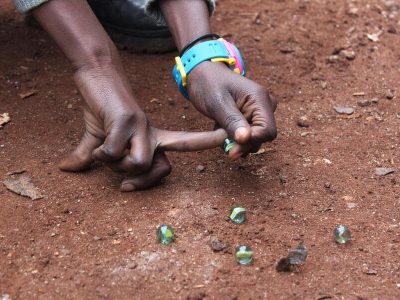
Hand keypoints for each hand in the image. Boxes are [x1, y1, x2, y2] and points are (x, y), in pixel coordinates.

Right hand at [59, 69, 226, 190]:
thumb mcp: (97, 139)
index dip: (206, 142)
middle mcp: (153, 133)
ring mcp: (141, 126)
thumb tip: (65, 168)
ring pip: (140, 163)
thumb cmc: (102, 111)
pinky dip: (100, 155)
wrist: (96, 79)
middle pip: (162, 170)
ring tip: (105, 153)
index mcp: (155, 138)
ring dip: (117, 166)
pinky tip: (96, 145)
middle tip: (122, 183)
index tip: (224, 137)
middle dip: (140, 183)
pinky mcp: (126, 120)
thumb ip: (91, 157)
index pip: (189, 142)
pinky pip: (114, 153)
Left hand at [187, 61, 277, 158]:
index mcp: (260, 98)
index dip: (251, 142)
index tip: (232, 150)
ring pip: (254, 139)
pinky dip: (233, 139)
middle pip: (262, 137)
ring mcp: (258, 112)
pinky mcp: (250, 118)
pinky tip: (221, 130)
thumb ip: (232, 121)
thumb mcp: (217, 103)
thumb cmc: (209, 83)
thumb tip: (246, 139)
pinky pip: (246, 136)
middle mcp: (264, 105)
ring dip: (236, 143)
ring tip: (219, 132)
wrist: (203, 73)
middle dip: (242, 144)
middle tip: (222, 145)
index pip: (267, 131)